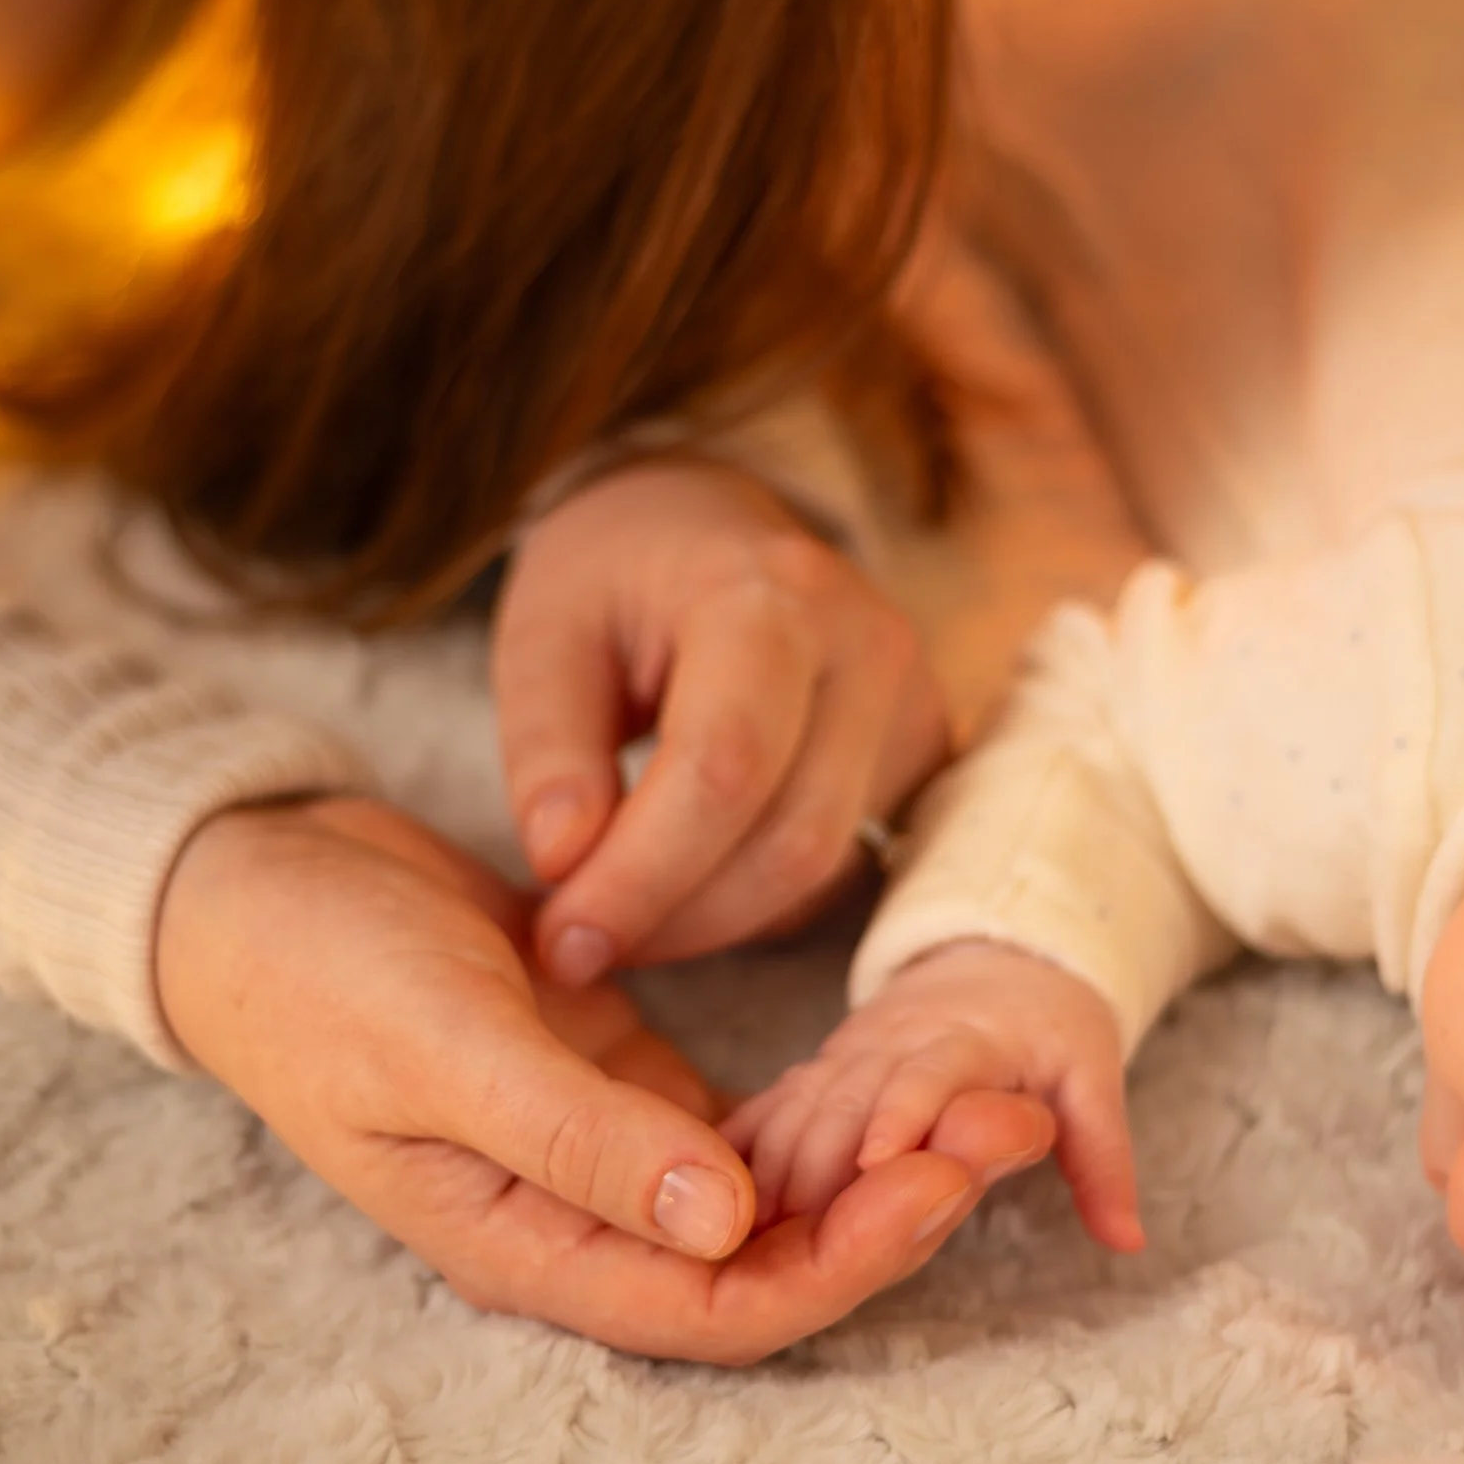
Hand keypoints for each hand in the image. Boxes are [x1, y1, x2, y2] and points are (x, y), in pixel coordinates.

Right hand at [154, 793, 1008, 1361]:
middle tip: (1013, 1121)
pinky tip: (902, 1066)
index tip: (949, 1178)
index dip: (850, 1263)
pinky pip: (748, 1128)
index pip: (727, 1310)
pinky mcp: (619, 1084)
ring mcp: (606, 1159)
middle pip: (774, 1265)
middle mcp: (582, 1227)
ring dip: (880, 1160)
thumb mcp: (443, 1046)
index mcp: (533, 1250)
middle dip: (900, 1210)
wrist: (251, 885)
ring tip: (991, 1092)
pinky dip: (826, 1110)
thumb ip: (577, 1138)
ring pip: (774, 1200)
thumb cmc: (318, 973)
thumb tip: (726, 1225)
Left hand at [493, 458, 947, 985]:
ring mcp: (910, 700)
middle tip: (579, 945)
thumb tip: (565, 865)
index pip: (723, 769)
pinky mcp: (919, 751)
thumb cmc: (617, 572)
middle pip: (788, 840)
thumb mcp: (545, 631)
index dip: (642, 876)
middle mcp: (866, 645)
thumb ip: (548, 748)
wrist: (705, 518)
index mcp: (770, 594)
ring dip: (709, 922)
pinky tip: (681, 885)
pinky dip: (752, 901)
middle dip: (676, 918)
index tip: (565, 940)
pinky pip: (842, 865)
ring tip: (617, 916)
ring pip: (821, 868)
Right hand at [726, 938, 1141, 1253]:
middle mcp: (893, 1040)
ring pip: (798, 1108)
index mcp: (965, 1038)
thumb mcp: (1093, 1080)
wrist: (997, 958)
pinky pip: (772, 1108)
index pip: (928, 1075)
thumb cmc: (1049, 1028)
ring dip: (772, 1168)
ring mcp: (847, 1053)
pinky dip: (745, 1152)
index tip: (874, 1164)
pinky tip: (718, 1203)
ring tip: (749, 1238)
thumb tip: (1128, 1241)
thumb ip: (1104, 1159)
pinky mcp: (819, 1069)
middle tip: (788, 1235)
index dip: (899, 1114)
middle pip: (844, 1099)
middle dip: (816, 1161)